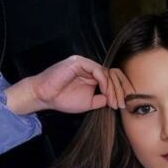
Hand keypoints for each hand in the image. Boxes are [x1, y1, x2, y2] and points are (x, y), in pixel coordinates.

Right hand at [5, 56, 133, 115]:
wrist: (45, 97)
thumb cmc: (63, 99)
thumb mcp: (89, 103)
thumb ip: (102, 99)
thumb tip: (115, 99)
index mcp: (93, 76)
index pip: (111, 80)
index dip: (119, 91)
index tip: (122, 105)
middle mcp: (90, 68)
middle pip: (112, 74)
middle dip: (119, 90)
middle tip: (121, 104)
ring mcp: (85, 64)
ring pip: (107, 72)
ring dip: (112, 88)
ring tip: (113, 101)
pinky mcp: (79, 62)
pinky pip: (97, 70)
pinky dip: (104, 82)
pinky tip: (105, 92)